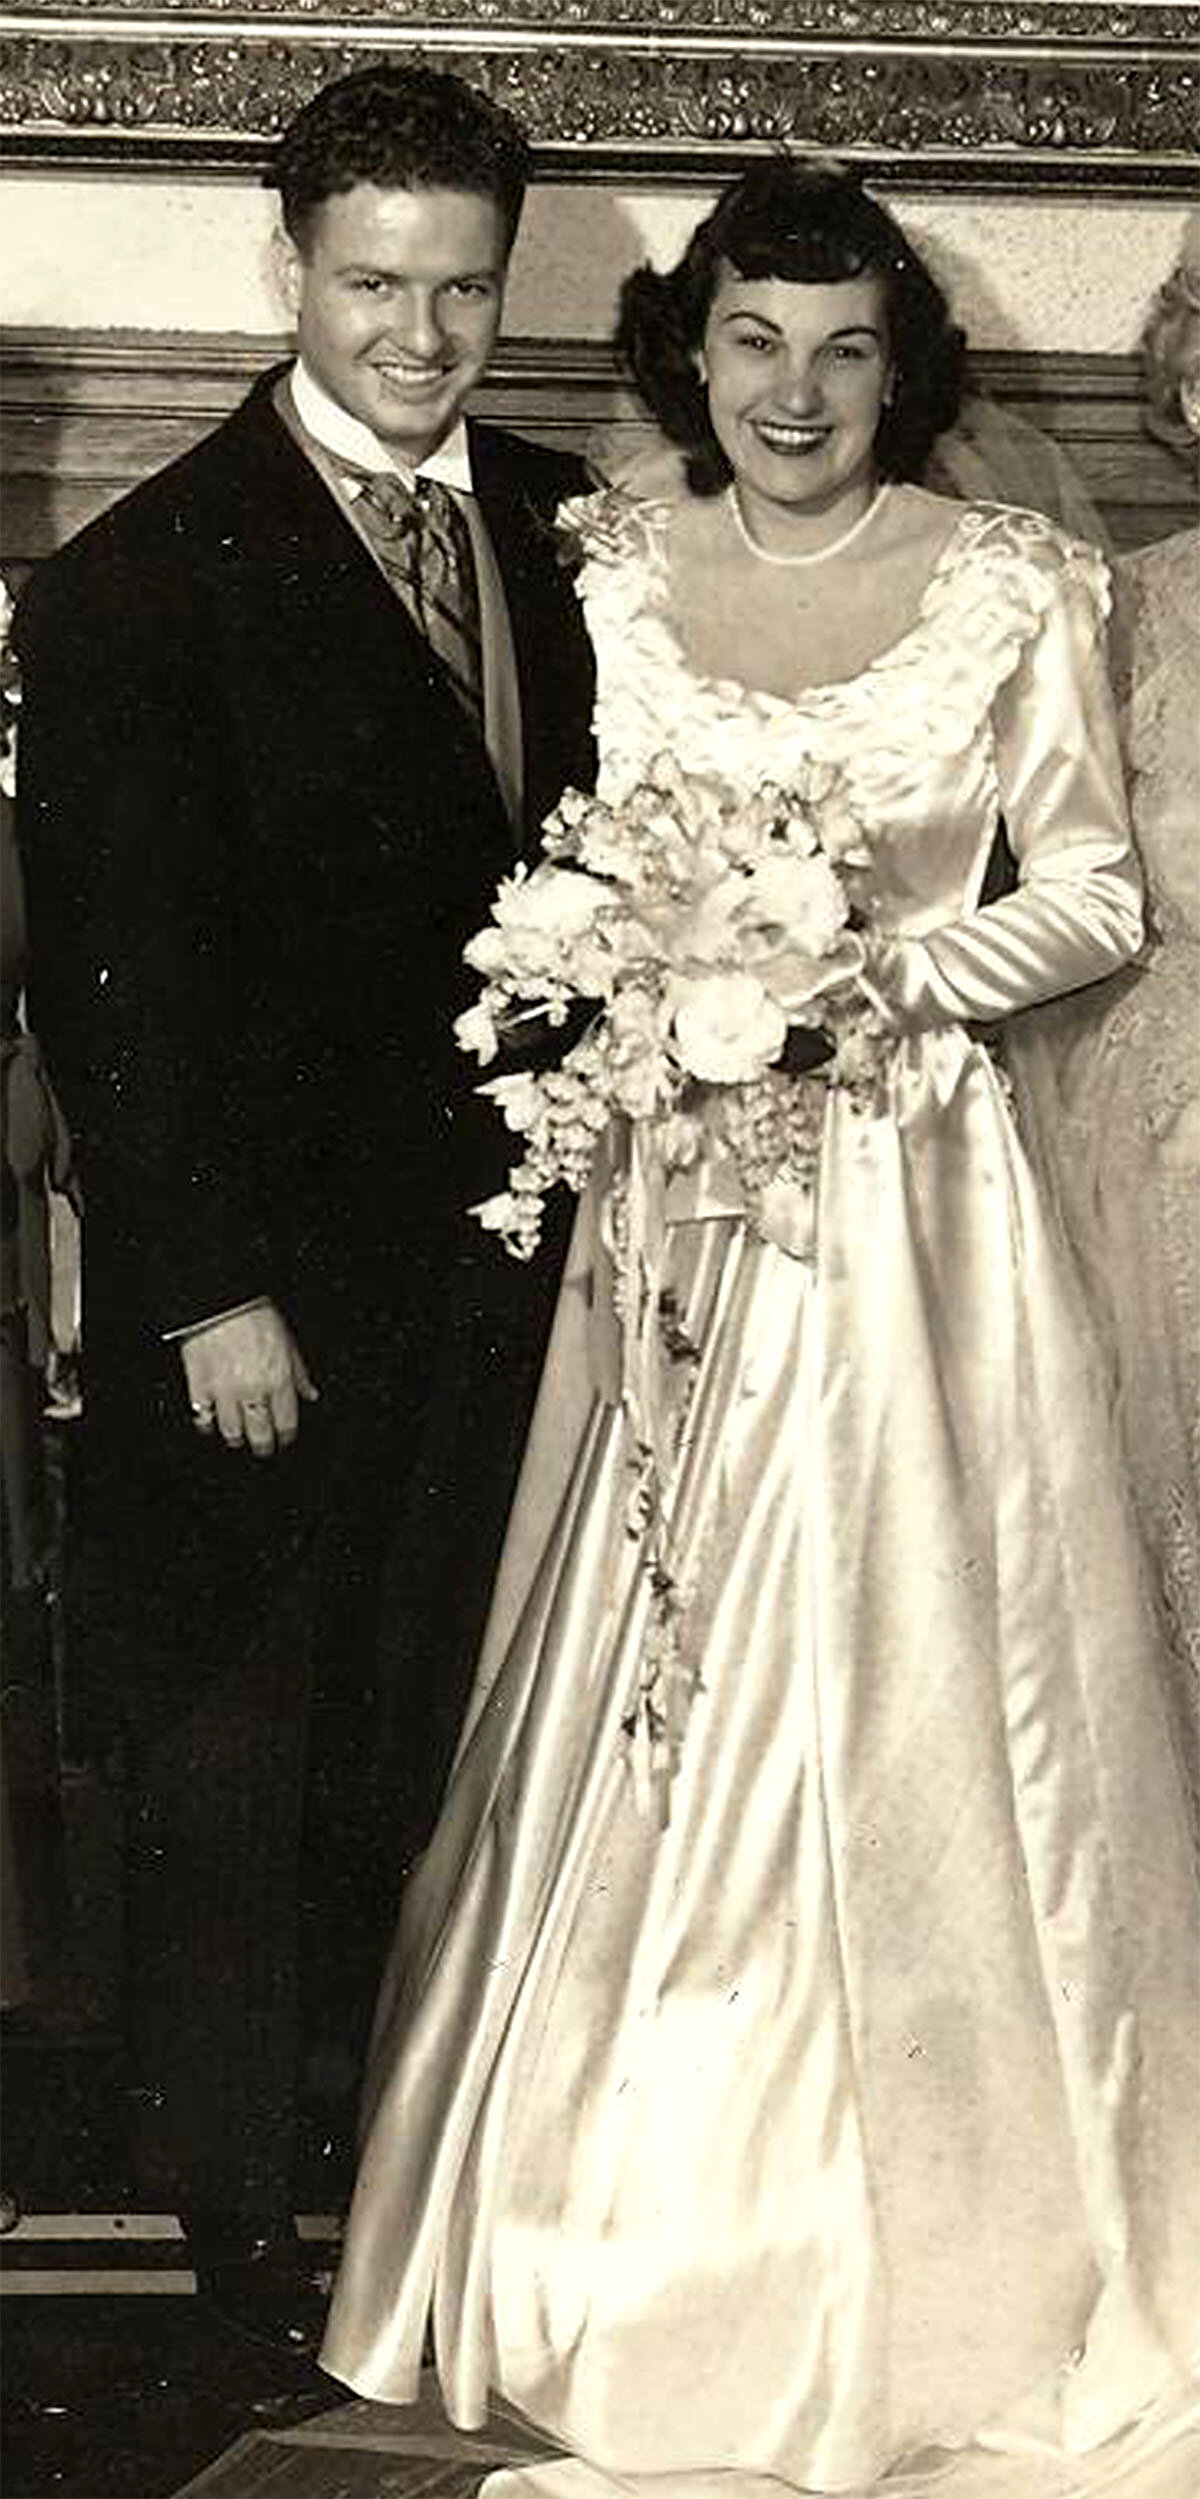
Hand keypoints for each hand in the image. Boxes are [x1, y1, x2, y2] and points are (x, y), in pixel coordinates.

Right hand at [180, 1304, 318, 1458]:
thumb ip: (299, 1373)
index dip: (286, 1436)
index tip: (284, 1438)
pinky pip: (203, 1418)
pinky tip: (210, 1424)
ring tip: (238, 1438)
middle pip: (260, 1434)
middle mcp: (253, 1390)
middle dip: (263, 1446)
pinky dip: (207, 1424)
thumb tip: (310, 1394)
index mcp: (279, 1379)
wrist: (219, 1301)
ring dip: (236, 1438)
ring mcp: (224, 1391)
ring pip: (231, 1432)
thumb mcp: (288, 1341)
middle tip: (263, 1448)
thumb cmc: (254, 1315)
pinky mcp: (199, 1387)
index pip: (286, 1423)